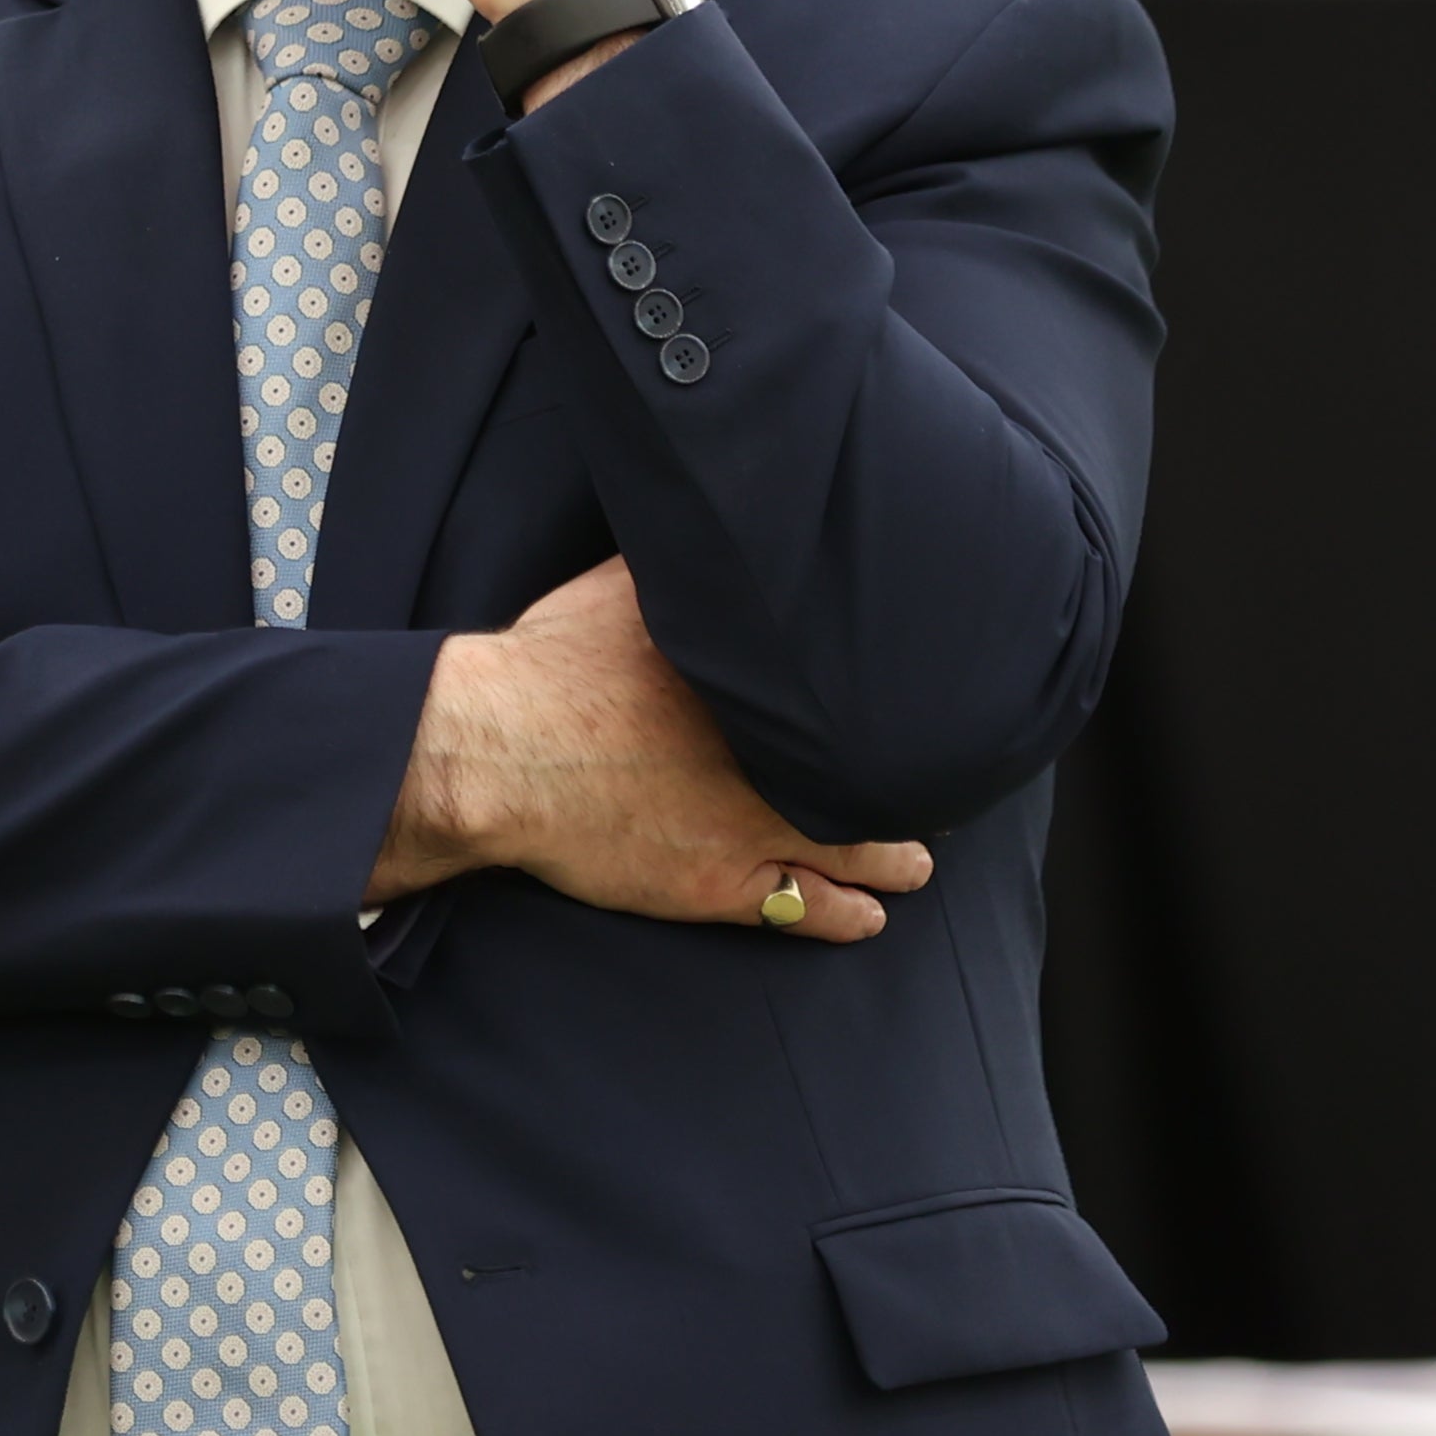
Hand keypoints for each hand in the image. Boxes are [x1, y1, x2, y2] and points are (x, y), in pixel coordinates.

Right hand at [368, 557, 931, 937]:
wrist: (499, 752)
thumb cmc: (552, 665)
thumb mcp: (623, 585)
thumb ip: (679, 566)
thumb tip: (708, 519)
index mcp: (755, 685)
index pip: (847, 699)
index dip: (889, 713)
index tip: (918, 709)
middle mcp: (769, 758)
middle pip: (863, 779)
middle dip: (903, 791)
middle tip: (936, 793)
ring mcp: (749, 828)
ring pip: (848, 853)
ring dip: (890, 860)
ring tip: (916, 864)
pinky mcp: (715, 885)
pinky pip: (800, 908)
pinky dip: (844, 914)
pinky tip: (868, 917)